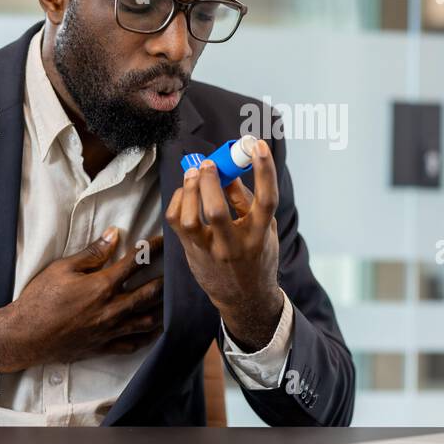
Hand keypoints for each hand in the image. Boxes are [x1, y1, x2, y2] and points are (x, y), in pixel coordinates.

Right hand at [0, 230, 164, 374]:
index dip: (152, 249)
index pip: (135, 263)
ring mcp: (110, 330)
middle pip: (150, 293)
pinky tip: (155, 330)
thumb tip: (114, 234)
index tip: (164, 241)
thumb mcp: (62, 269)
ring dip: (163, 308)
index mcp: (102, 286)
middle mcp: (112, 309)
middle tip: (179, 271)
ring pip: (147, 320)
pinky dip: (148, 336)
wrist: (24, 337)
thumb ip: (92, 253)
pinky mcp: (104, 347)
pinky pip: (133, 343)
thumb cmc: (39, 300)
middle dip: (167, 280)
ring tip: (174, 300)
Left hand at [165, 139, 283, 350]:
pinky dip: (178, 202)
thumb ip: (247, 200)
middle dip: (210, 182)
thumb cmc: (255, 256)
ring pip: (190, 220)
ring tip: (193, 173)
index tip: (258, 146)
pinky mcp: (192, 253)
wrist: (244, 298)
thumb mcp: (262, 229)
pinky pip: (177, 224)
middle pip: (218, 212)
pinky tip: (185, 192)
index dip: (264, 170)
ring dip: (189, 191)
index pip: (267, 200)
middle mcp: (235, 245)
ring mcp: (211, 251)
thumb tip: (228, 170)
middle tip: (208, 164)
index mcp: (260, 234)